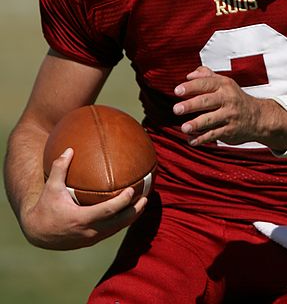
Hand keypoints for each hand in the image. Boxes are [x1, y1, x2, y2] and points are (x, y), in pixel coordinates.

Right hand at [21, 148, 146, 249]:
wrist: (37, 233)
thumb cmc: (45, 208)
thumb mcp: (50, 188)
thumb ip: (60, 168)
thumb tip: (69, 149)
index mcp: (81, 219)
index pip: (108, 211)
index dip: (122, 202)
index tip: (133, 190)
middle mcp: (89, 232)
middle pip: (119, 223)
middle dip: (135, 210)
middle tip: (147, 197)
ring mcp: (91, 238)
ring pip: (117, 228)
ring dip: (132, 216)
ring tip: (144, 202)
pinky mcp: (92, 240)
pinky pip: (112, 230)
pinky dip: (122, 221)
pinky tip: (129, 210)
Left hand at [173, 66, 286, 149]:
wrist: (258, 117)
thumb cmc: (235, 98)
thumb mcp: (225, 83)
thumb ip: (206, 76)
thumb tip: (189, 75)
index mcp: (224, 85)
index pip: (206, 84)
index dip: (191, 87)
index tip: (177, 91)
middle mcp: (227, 99)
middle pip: (207, 101)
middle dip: (191, 105)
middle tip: (176, 109)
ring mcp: (229, 116)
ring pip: (211, 120)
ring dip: (196, 124)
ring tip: (184, 127)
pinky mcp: (230, 131)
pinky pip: (215, 135)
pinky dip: (202, 138)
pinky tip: (191, 140)